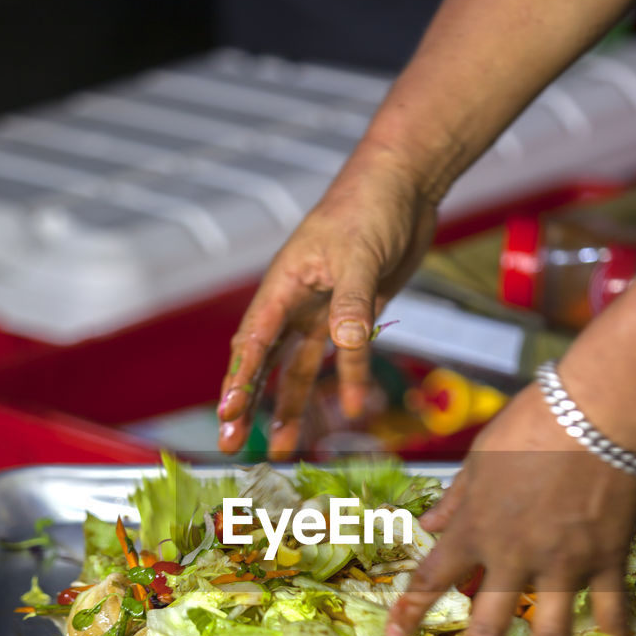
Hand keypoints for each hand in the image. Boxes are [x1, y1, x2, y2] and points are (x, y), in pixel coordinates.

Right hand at [217, 141, 438, 458]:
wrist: (406, 185)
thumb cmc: (371, 204)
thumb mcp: (361, 256)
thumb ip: (351, 304)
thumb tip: (343, 343)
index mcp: (284, 283)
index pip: (253, 339)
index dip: (240, 378)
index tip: (229, 413)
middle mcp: (296, 301)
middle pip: (263, 362)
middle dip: (248, 404)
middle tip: (232, 445)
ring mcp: (322, 310)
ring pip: (296, 368)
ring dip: (289, 407)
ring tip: (280, 450)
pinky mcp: (352, 314)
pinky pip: (340, 358)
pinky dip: (343, 384)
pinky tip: (347, 412)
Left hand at [384, 383, 635, 635]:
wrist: (598, 409)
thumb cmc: (533, 422)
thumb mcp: (480, 457)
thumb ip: (456, 498)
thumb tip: (429, 524)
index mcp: (476, 529)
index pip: (434, 579)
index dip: (411, 610)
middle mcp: (513, 558)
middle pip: (487, 628)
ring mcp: (562, 565)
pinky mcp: (606, 559)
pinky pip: (610, 610)